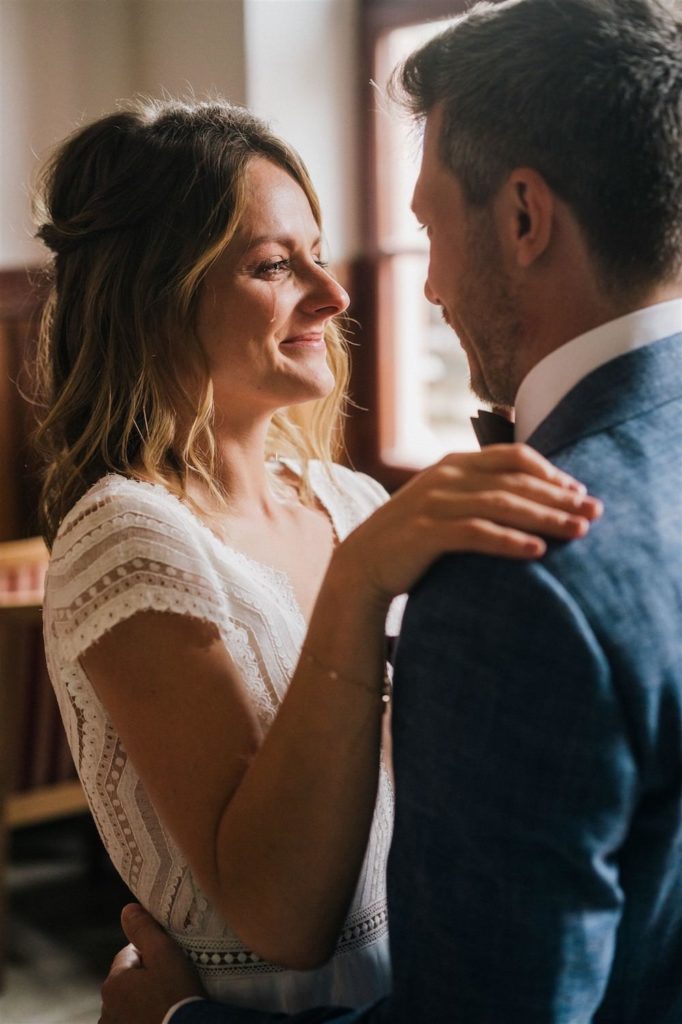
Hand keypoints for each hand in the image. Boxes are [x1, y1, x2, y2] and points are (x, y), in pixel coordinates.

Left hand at [100, 903, 204, 1023]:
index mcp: (113, 984)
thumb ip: (144, 929)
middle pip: (128, 981)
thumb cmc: (177, 995)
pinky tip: (161, 1016)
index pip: (129, 954)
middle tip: (172, 982)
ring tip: (168, 1003)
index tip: (170, 961)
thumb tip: (127, 910)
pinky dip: (145, 1017)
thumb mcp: (164, 954)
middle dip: (146, 978)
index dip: (151, 953)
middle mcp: (106, 1009)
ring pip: (130, 1003)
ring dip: (144, 1000)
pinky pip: (134, 1020)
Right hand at [335, 444, 602, 599]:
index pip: (513, 457)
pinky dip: (509, 541)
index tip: (579, 491)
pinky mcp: (426, 533)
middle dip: (559, 497)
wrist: (362, 564)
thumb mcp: (445, 505)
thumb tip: (527, 498)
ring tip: (578, 531)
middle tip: (595, 512)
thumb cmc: (412, 538)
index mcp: (454, 465)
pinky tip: (537, 551)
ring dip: (544, 517)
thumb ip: (477, 494)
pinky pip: (476, 533)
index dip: (550, 472)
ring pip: (502, 504)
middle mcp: (446, 478)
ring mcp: (434, 504)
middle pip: (515, 481)